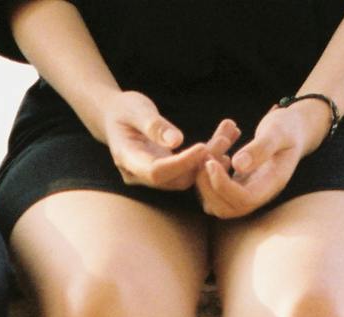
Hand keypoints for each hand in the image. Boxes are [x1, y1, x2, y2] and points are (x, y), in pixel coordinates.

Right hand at [99, 91, 238, 190]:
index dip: (181, 163)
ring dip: (208, 160)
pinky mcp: (164, 172)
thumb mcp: (136, 109)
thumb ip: (154, 125)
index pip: (157, 172)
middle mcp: (139, 175)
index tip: (203, 146)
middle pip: (174, 179)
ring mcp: (151, 176)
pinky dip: (205, 158)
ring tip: (229, 136)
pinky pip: (187, 171)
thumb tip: (177, 141)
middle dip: (201, 162)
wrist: (114, 116)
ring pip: (184, 178)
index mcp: (127, 160)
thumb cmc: (123, 109)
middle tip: (225, 139)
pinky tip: (223, 141)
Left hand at [196, 103, 324, 218]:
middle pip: (224, 209)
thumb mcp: (277, 131)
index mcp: (271, 185)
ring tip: (209, 150)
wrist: (292, 129)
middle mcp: (258, 195)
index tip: (210, 161)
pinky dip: (206, 175)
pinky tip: (215, 151)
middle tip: (204, 156)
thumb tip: (238, 165)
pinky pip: (212, 192)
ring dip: (203, 179)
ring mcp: (246, 192)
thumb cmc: (287, 127)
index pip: (243, 200)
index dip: (222, 185)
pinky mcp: (235, 186)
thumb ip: (260, 148)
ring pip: (214, 203)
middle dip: (207, 186)